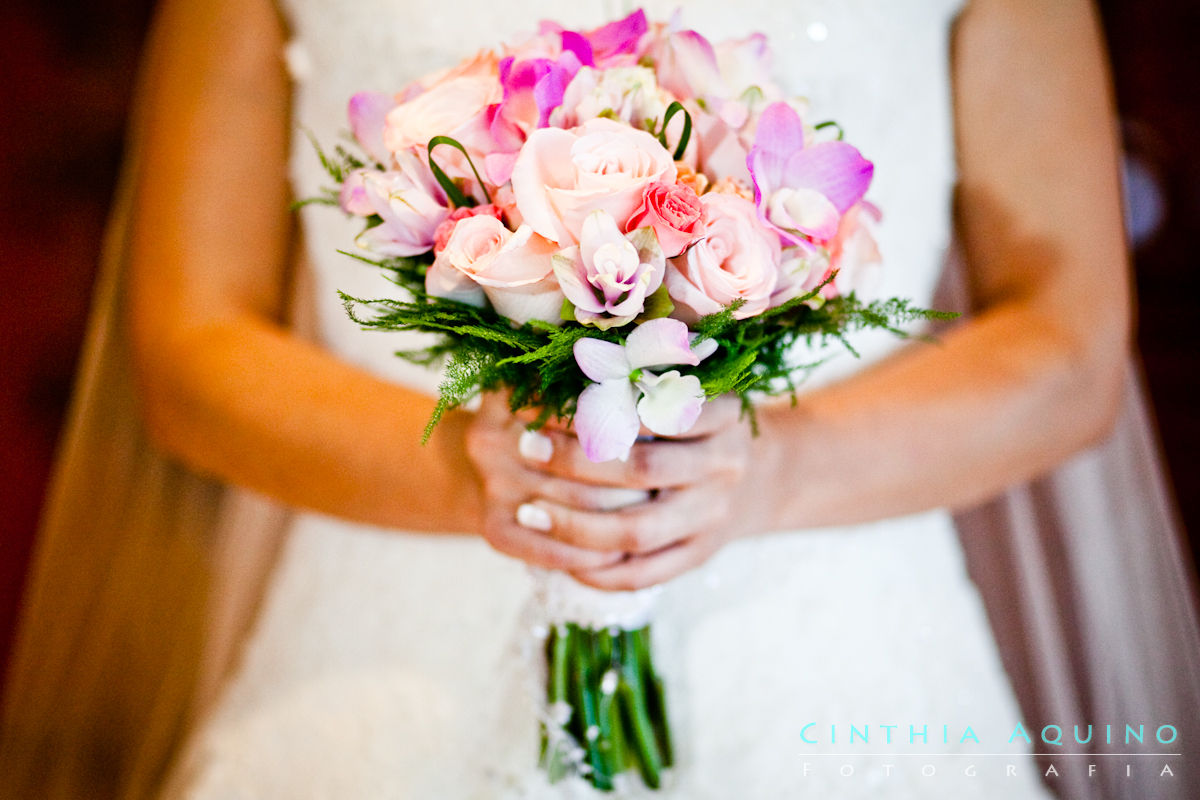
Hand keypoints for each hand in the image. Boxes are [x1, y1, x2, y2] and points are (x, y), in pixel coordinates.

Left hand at [466, 393, 774, 590]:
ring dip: (575, 524)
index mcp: (722, 415)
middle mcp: (724, 467)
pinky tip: (558, 556)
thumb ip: (645, 368)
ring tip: (528, 510)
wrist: (759, 479)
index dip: (597, 406)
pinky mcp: (699, 556)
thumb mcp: (690, 384)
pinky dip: (598, 571)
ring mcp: (712, 518)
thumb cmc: (699, 421)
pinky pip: (643, 574)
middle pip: (643, 469)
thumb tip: (572, 349)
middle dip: (576, 460)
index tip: (546, 400)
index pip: (655, 409)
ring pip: (637, 531)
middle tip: (526, 447)